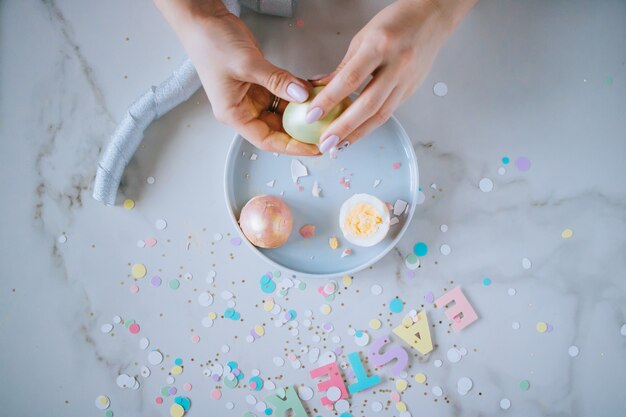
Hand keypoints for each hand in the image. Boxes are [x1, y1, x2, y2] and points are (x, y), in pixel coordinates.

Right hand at [154, 0, 319, 155]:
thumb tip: (302, 96)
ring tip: (326, 111)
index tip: (314, 148)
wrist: (204, 19)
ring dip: (303, 111)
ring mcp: (253, 96)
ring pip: (284, 112)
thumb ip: (276, 80)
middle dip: (302, 131)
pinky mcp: (261, 82)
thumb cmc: (211, 43)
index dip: (292, 147)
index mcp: (234, 114)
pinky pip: (284, 93)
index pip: (267, 140)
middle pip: (278, 129)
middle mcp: (244, 109)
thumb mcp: (247, 63)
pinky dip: (299, 92)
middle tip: (326, 131)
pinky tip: (315, 90)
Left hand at [308, 0, 475, 155]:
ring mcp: (407, 79)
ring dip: (358, 134)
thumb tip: (319, 87)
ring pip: (381, 114)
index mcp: (380, 46)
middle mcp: (396, 65)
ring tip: (339, 146)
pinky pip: (389, 111)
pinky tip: (357, 132)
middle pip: (368, 105)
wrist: (432, 16)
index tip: (312, 115)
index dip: (329, 100)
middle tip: (326, 143)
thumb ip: (342, 67)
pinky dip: (371, 124)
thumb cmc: (396, 21)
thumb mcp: (362, 38)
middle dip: (344, 128)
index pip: (350, 80)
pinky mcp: (412, 90)